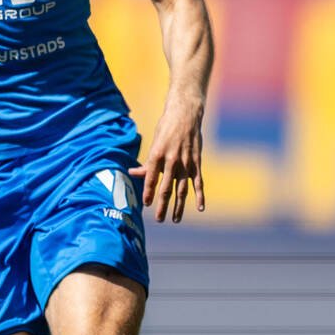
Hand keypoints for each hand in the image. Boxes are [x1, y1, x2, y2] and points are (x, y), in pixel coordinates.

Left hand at [132, 99, 204, 223]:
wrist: (186, 114)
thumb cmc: (166, 128)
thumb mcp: (154, 143)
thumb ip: (147, 163)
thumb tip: (133, 173)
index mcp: (157, 155)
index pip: (151, 178)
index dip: (148, 192)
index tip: (146, 205)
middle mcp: (171, 161)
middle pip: (166, 188)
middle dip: (162, 205)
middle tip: (159, 219)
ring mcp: (185, 163)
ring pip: (182, 189)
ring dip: (178, 206)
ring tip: (175, 219)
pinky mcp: (196, 163)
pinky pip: (198, 183)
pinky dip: (200, 196)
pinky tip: (200, 208)